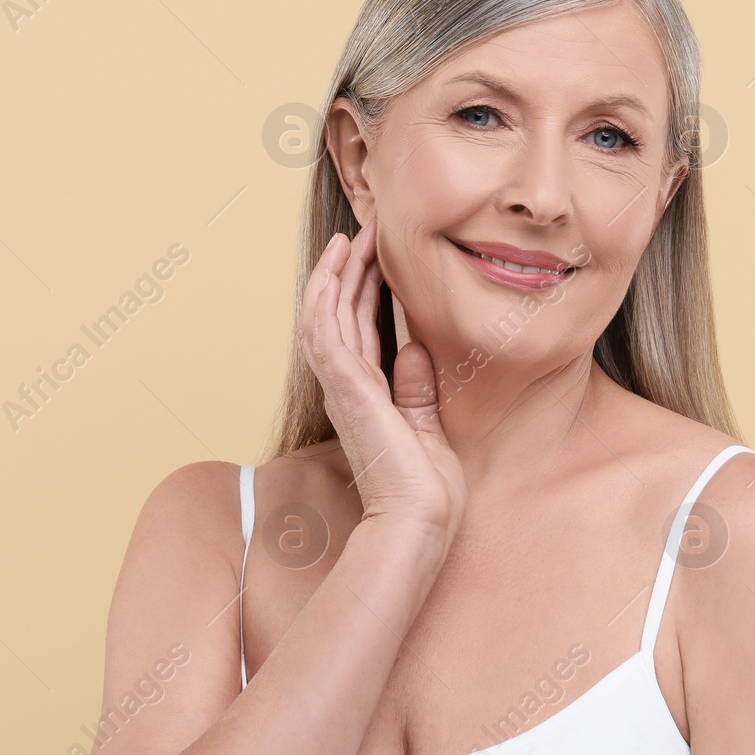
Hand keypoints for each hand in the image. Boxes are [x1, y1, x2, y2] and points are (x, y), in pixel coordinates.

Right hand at [297, 218, 467, 548]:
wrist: (420, 524)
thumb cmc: (426, 491)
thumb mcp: (427, 428)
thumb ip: (417, 389)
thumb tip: (415, 348)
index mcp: (366, 398)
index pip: (359, 332)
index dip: (364, 291)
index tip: (377, 255)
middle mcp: (347, 389)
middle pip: (340, 316)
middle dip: (351, 271)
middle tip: (365, 230)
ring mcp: (342, 389)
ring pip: (327, 316)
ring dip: (336, 274)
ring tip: (350, 237)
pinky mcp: (347, 390)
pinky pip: (326, 332)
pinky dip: (327, 297)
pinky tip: (337, 267)